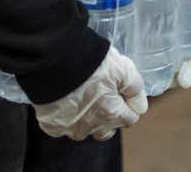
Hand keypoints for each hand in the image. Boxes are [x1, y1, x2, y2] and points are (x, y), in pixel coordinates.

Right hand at [33, 46, 147, 140]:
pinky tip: (66, 102)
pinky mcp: (50, 123)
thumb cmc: (92, 62)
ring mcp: (69, 126)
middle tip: (105, 97)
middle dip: (110, 118)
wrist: (56, 58)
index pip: (129, 119)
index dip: (130, 105)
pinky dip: (66, 118)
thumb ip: (135, 89)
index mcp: (110, 113)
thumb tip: (140, 107)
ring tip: (85, 100)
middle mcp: (90, 125)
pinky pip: (62, 128)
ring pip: (84, 132)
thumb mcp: (123, 69)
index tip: (124, 94)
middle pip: (107, 131)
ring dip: (88, 121)